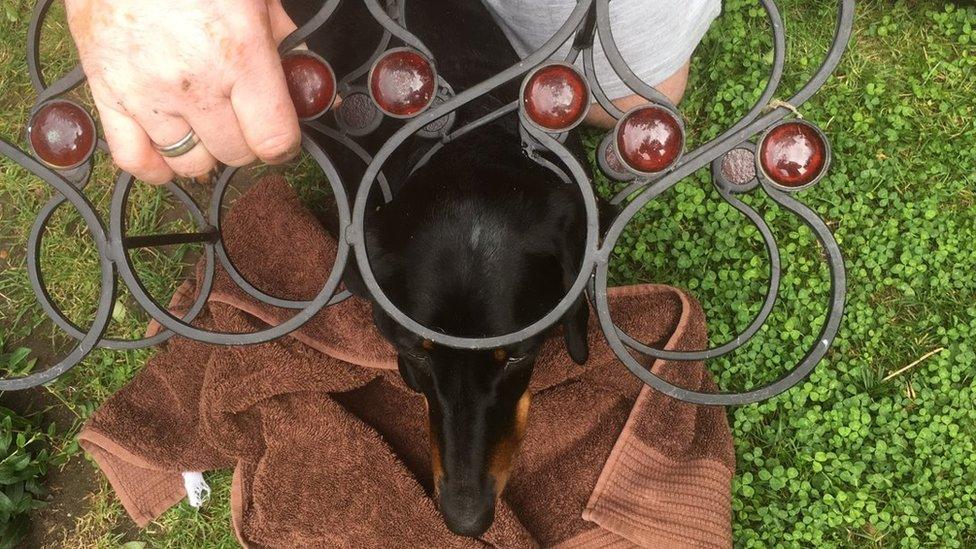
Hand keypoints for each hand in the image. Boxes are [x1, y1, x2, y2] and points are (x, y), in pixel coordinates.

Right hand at [65, 0, 301, 182]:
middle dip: (246, 142)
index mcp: (239, 56)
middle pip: (235, 154)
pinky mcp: (108, 94)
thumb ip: (285, 37)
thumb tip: (309, 76)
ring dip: (205, 151)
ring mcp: (147, 94)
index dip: (285, 144)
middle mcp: (194, 84)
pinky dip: (156, 166)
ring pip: (190, 163)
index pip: (274, 139)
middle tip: (243, 119)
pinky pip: (134, 159)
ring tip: (208, 125)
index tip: (282, 137)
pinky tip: (170, 152)